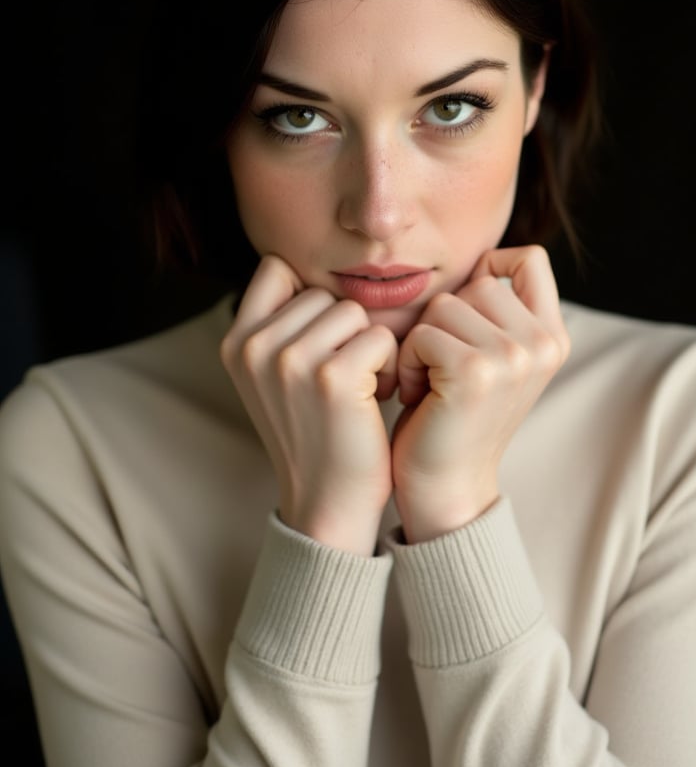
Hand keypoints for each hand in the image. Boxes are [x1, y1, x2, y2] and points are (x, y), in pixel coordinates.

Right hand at [220, 255, 398, 554]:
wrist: (327, 502)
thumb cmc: (313, 430)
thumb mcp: (274, 374)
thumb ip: (280, 322)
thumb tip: (310, 264)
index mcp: (236, 341)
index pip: (277, 268)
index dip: (309, 296)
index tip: (321, 340)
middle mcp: (255, 346)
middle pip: (323, 292)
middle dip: (343, 329)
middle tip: (342, 377)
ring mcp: (291, 360)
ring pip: (354, 312)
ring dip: (368, 347)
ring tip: (358, 388)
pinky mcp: (332, 378)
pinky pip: (380, 338)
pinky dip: (388, 366)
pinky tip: (375, 398)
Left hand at [393, 246, 569, 542]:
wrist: (447, 487)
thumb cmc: (456, 415)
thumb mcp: (494, 357)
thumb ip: (498, 312)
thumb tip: (480, 260)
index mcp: (552, 337)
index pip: (529, 259)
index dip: (491, 268)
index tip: (467, 312)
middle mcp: (542, 345)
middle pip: (477, 282)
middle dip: (446, 319)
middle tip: (443, 367)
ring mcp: (513, 357)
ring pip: (445, 305)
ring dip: (422, 341)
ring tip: (431, 381)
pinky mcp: (475, 372)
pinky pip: (422, 333)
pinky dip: (407, 361)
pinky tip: (418, 394)